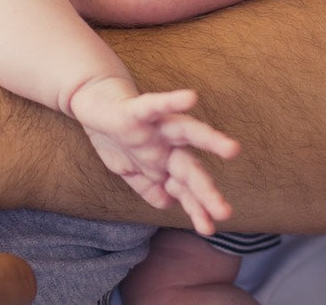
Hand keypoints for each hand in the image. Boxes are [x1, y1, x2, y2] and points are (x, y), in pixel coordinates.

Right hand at [70, 78, 239, 234]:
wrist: (93, 100)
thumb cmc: (116, 135)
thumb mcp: (129, 169)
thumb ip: (150, 186)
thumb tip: (169, 204)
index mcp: (165, 160)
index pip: (184, 188)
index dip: (196, 208)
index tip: (208, 229)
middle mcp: (166, 144)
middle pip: (190, 168)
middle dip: (205, 191)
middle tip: (224, 213)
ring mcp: (154, 127)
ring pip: (186, 132)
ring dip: (209, 140)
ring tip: (233, 149)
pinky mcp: (136, 110)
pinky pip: (154, 105)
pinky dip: (170, 102)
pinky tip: (190, 97)